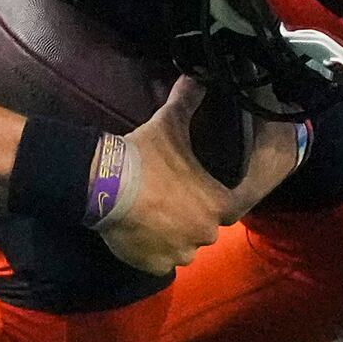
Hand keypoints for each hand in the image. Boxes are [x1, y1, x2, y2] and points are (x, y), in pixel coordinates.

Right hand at [99, 77, 304, 274]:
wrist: (104, 184)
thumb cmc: (144, 156)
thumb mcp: (170, 123)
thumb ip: (188, 100)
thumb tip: (196, 76)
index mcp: (217, 204)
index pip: (238, 205)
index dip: (222, 195)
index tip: (206, 190)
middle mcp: (205, 234)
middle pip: (207, 227)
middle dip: (194, 214)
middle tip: (173, 198)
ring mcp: (179, 253)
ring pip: (185, 246)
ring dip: (175, 234)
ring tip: (155, 214)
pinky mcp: (155, 265)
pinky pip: (162, 261)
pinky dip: (155, 250)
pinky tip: (142, 232)